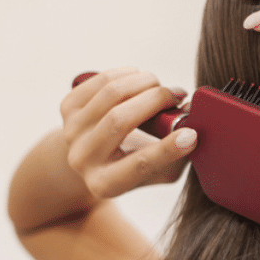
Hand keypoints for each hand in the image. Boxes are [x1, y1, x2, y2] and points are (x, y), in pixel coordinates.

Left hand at [60, 68, 195, 199]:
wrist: (94, 159)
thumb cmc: (136, 166)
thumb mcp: (160, 172)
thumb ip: (179, 155)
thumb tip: (191, 123)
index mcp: (106, 184)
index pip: (138, 165)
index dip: (167, 149)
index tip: (192, 134)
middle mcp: (82, 159)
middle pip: (118, 120)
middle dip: (155, 101)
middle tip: (179, 95)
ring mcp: (71, 131)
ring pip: (110, 94)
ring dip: (143, 82)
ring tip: (160, 85)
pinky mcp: (66, 108)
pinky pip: (100, 81)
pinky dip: (126, 74)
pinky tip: (140, 78)